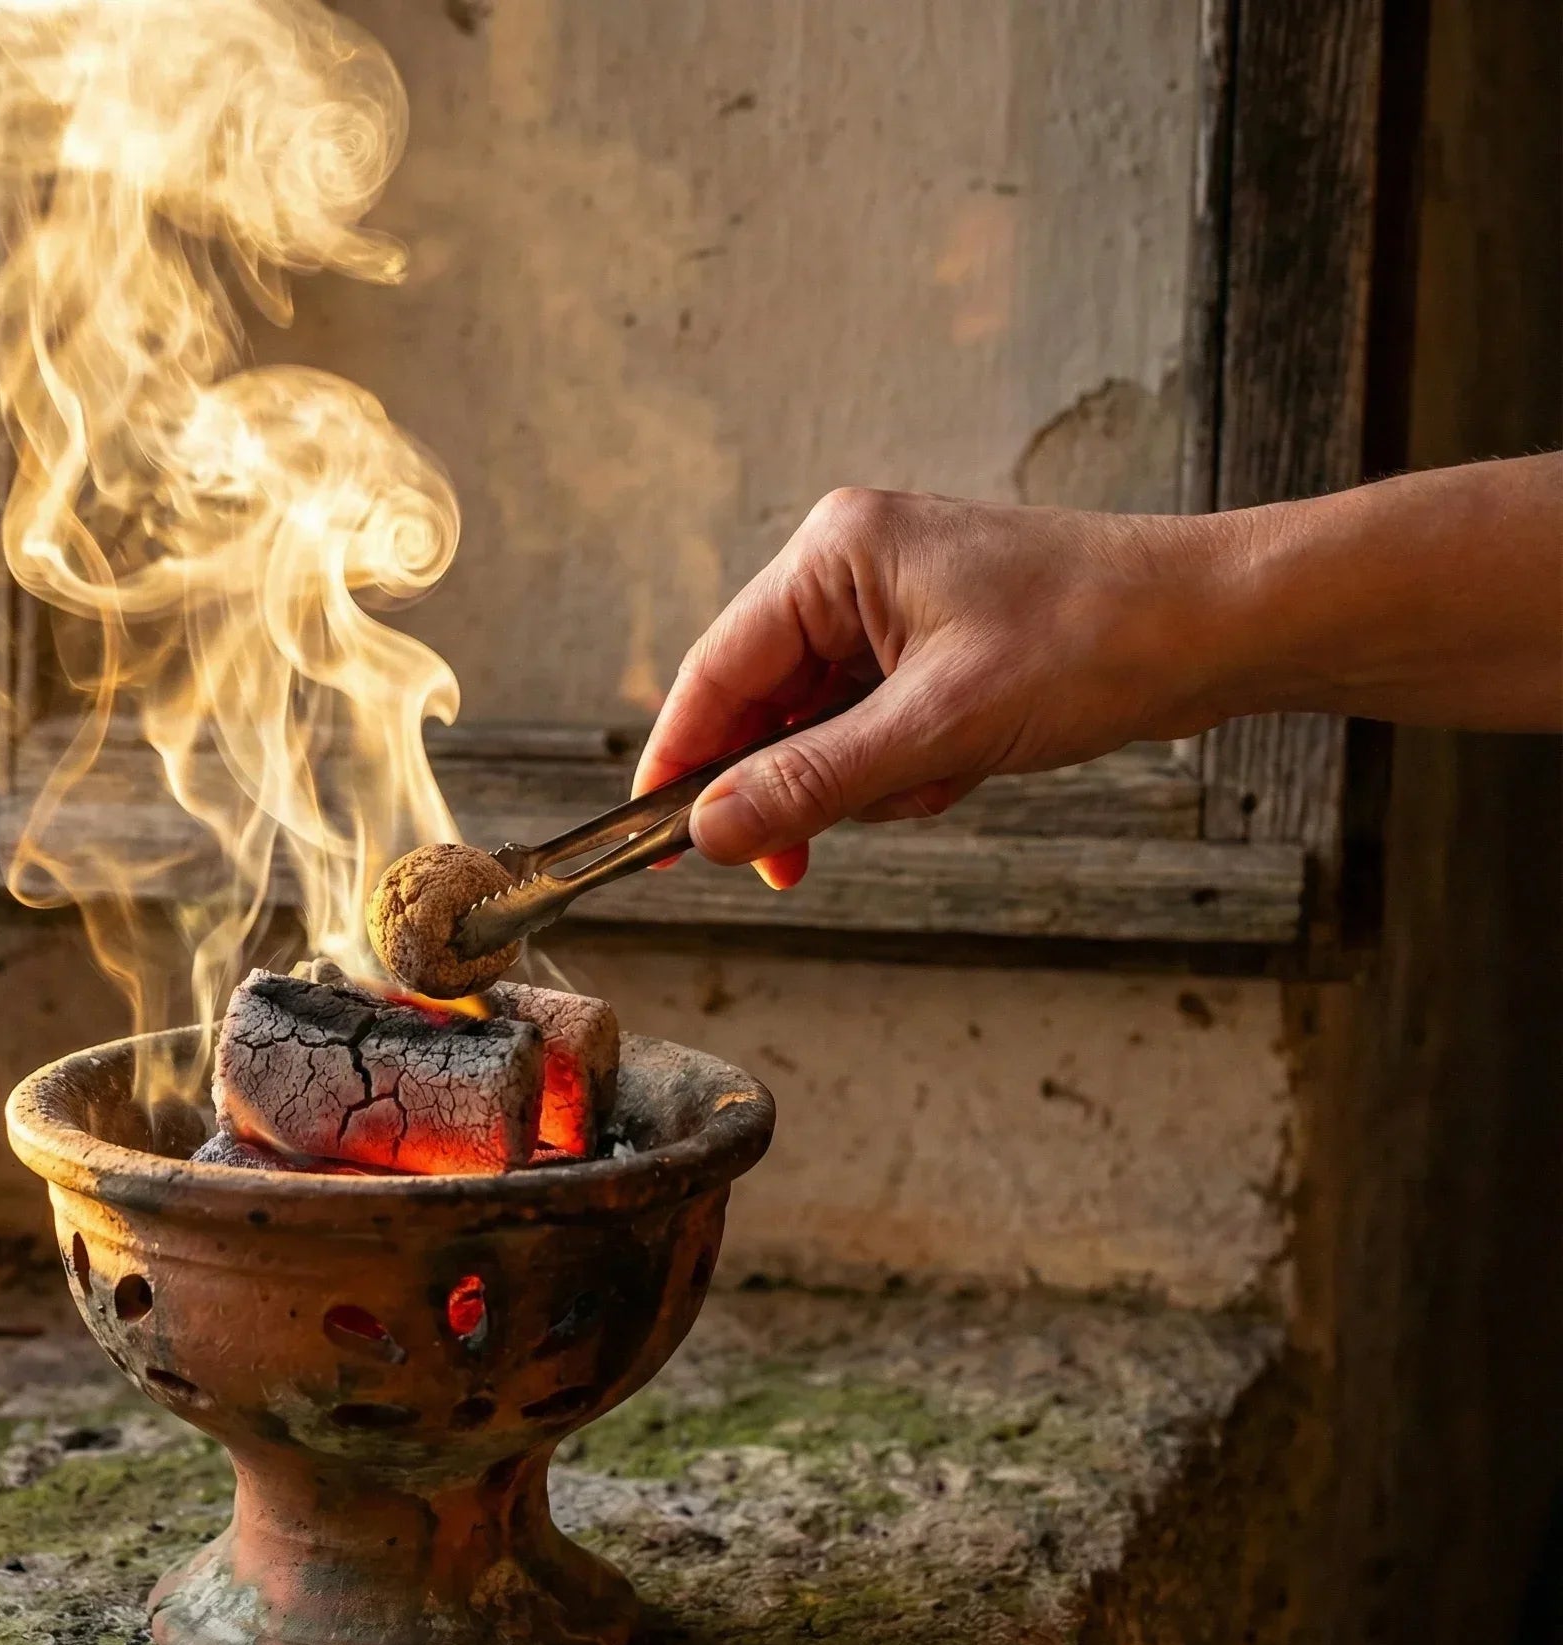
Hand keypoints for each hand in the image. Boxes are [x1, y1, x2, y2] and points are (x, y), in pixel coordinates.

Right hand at [635, 486, 1238, 885]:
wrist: (1222, 625)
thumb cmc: (1098, 640)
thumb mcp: (940, 728)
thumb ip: (814, 782)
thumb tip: (712, 831)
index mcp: (836, 553)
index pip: (719, 670)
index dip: (680, 761)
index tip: (650, 842)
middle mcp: (850, 568)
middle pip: (763, 704)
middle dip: (794, 784)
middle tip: (794, 863)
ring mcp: (892, 607)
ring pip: (819, 728)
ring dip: (865, 780)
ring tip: (940, 779)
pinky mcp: (930, 645)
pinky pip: (872, 728)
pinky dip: (905, 769)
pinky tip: (963, 767)